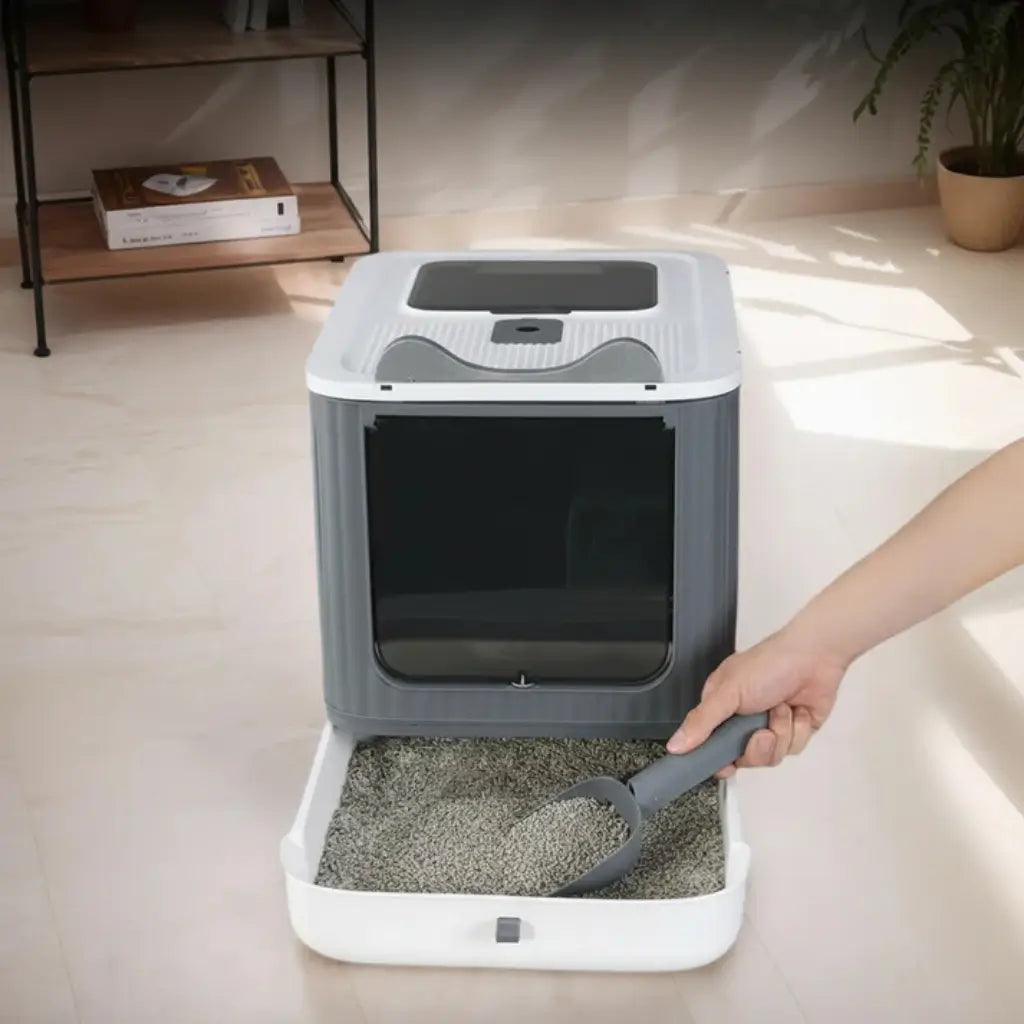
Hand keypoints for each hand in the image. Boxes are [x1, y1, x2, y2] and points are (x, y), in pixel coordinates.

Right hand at [666, 628, 847, 775]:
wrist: (814, 657)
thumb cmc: (768, 664)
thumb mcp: (727, 692)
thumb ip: (701, 722)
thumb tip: (675, 745)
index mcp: (722, 709)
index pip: (712, 747)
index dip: (719, 761)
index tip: (727, 765)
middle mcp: (744, 722)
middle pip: (744, 758)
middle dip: (757, 747)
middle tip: (761, 730)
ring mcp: (771, 728)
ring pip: (771, 756)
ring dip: (780, 733)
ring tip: (781, 710)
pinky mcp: (795, 732)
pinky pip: (793, 749)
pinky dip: (797, 730)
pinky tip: (798, 710)